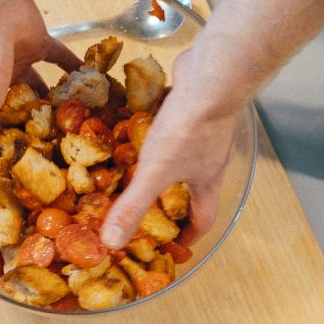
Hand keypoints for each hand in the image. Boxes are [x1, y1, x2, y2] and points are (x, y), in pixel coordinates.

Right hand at [0, 0, 81, 202]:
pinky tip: (91, 84)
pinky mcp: (36, 44)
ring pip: (38, 91)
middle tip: (59, 160)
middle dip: (32, 136)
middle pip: (15, 119)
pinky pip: (59, 61)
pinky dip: (73, 70)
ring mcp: (16, 65)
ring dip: (55, 105)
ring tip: (79, 127)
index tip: (12, 186)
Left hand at [99, 45, 237, 247]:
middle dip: (174, 200)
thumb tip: (112, 242)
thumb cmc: (189, 129)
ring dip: (167, 164)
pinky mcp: (195, 106)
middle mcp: (211, 159)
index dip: (189, 236)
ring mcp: (206, 130)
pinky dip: (162, 131)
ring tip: (141, 166)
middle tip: (152, 206)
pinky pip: (179, 126)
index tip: (175, 245)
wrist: (211, 78)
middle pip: (195, 188)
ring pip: (187, 156)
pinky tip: (143, 125)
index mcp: (207, 181)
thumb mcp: (155, 173)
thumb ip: (134, 206)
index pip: (204, 219)